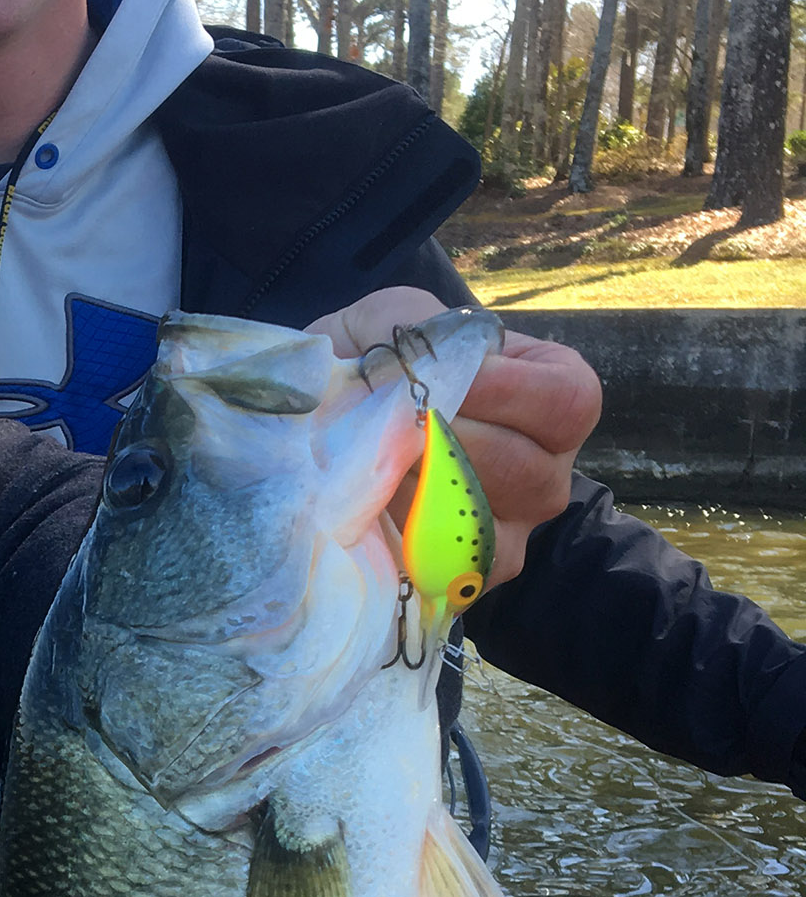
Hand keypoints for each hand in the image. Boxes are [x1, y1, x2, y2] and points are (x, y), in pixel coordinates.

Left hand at [309, 286, 600, 588]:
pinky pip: (448, 566)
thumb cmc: (381, 363)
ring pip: (486, 520)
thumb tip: (412, 368)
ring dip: (418, 488)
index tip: (435, 377)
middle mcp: (550, 470)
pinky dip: (401, 533)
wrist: (329, 417)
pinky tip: (370, 505)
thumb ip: (410, 327)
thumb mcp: (395, 320)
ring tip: (373, 461)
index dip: (503, 390)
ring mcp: (513, 529)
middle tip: (392, 424)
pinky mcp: (466, 576)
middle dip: (448, 442)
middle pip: (528, 469)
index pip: (567, 401)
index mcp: (557, 398)